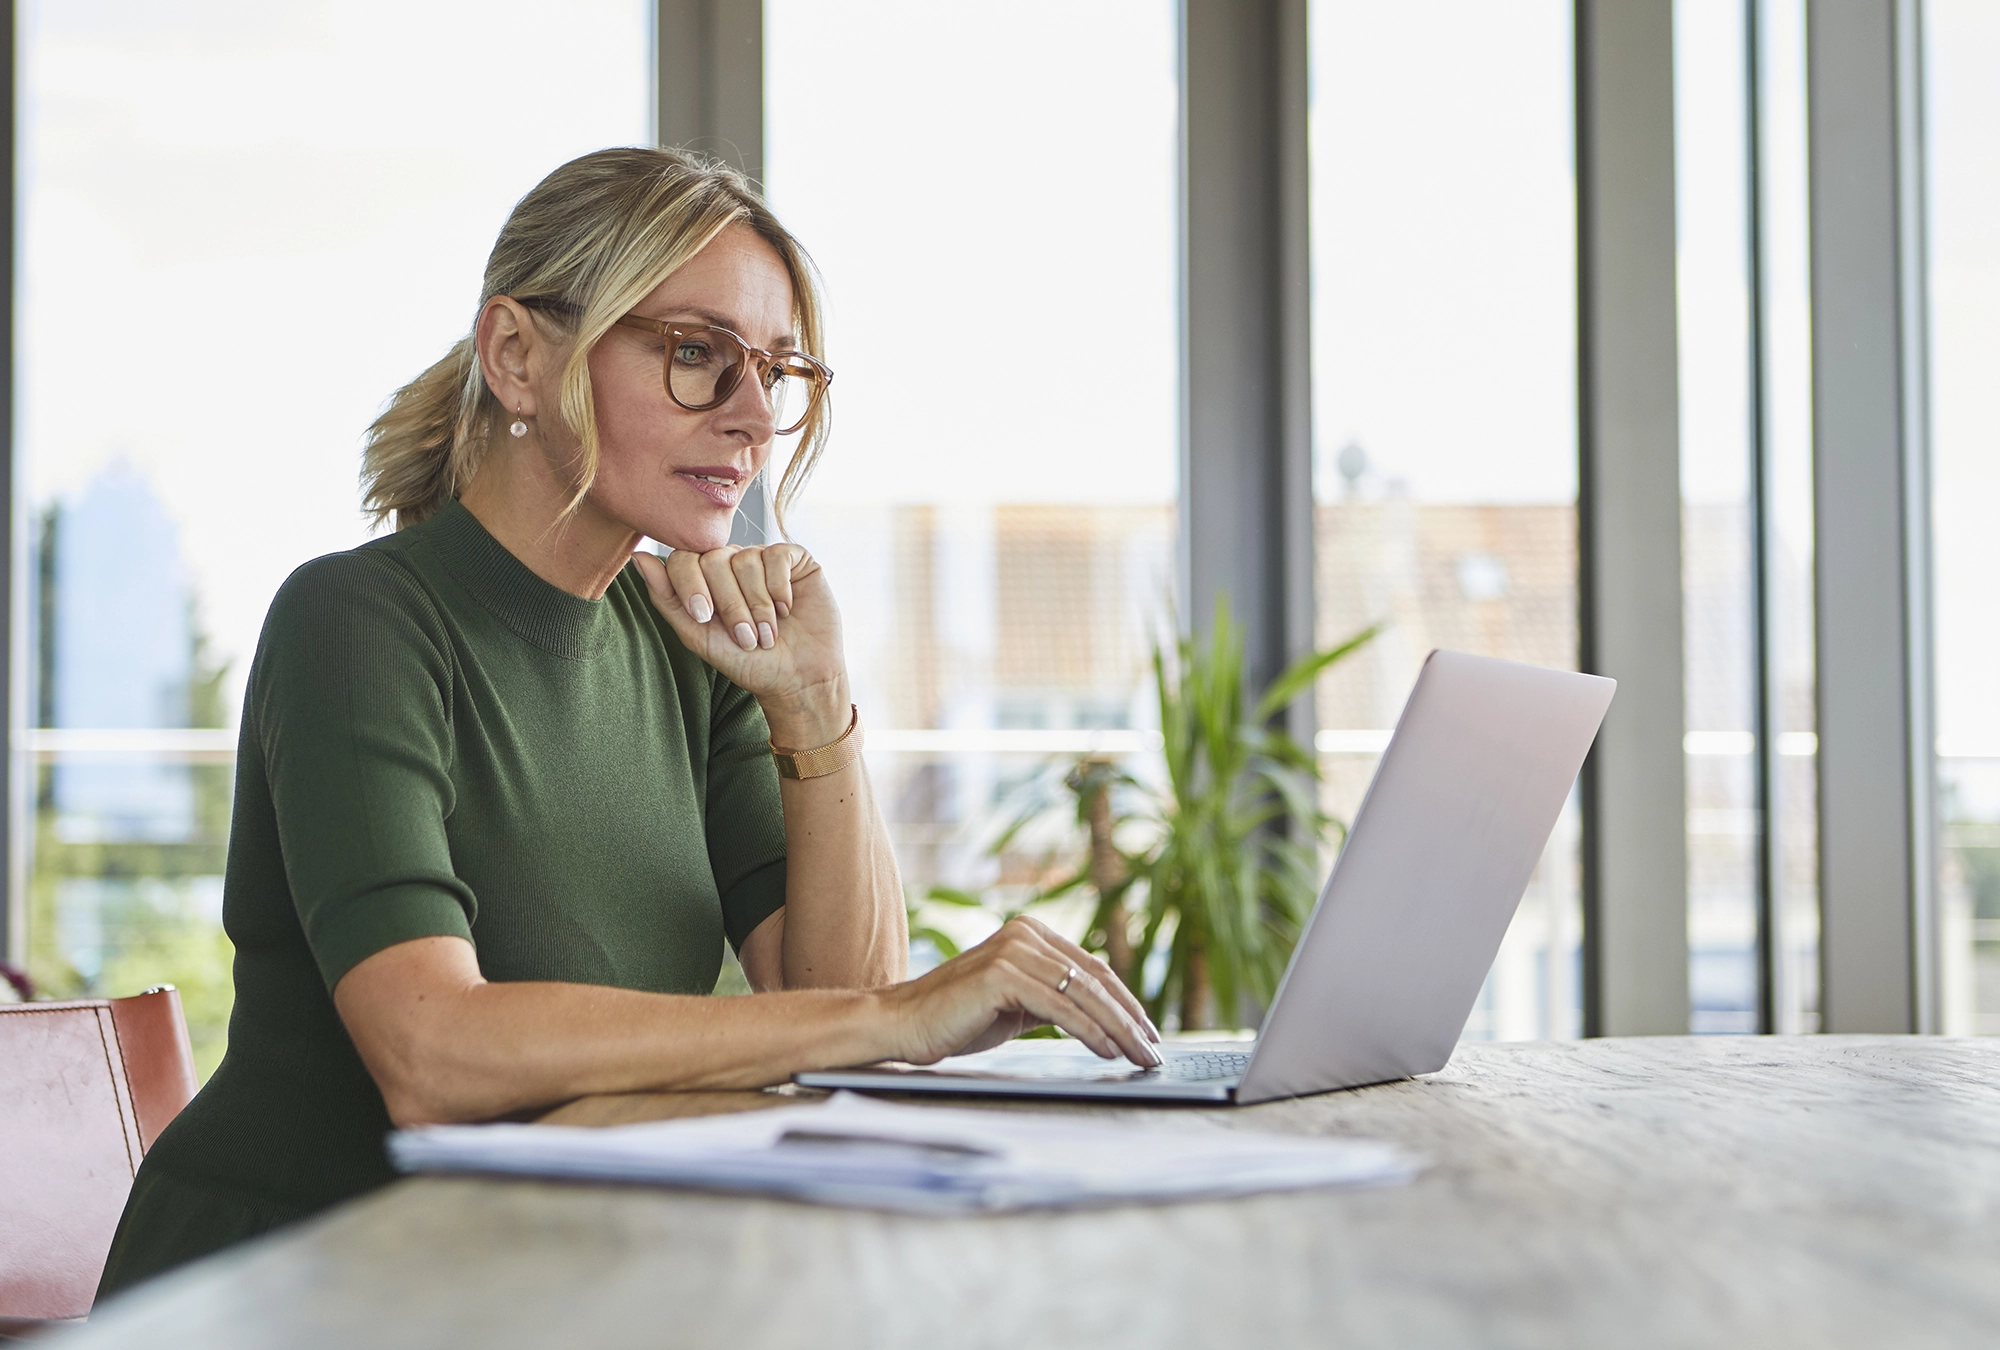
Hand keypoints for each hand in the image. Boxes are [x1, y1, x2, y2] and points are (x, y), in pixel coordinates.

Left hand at [631, 544, 849, 742]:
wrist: (797, 679)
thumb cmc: (747, 662)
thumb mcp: (699, 636)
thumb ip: (667, 598)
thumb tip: (638, 557)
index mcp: (705, 577)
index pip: (684, 558)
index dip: (692, 586)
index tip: (704, 619)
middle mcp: (733, 562)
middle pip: (714, 559)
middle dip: (729, 604)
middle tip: (745, 636)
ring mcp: (763, 558)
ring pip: (747, 560)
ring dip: (757, 605)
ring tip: (768, 632)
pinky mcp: (795, 559)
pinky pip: (778, 555)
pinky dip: (779, 588)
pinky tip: (786, 609)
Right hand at [881, 917, 1162, 1066]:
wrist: (903, 1024)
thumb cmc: (957, 1018)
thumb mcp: (1016, 1004)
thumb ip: (1053, 998)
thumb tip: (1101, 1014)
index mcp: (1030, 933)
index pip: (1092, 969)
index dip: (1125, 1002)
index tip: (1148, 1031)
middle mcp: (1025, 933)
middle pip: (1094, 980)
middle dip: (1130, 1019)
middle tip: (1154, 1050)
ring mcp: (1013, 951)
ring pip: (1082, 994)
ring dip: (1118, 1029)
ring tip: (1139, 1056)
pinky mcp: (1003, 975)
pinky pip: (1060, 1007)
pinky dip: (1090, 1031)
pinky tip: (1108, 1050)